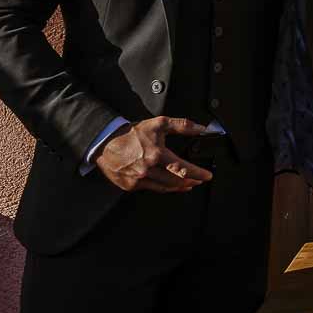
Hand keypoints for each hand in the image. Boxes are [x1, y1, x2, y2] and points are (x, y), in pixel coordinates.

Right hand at [93, 116, 214, 192]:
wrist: (105, 142)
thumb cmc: (131, 133)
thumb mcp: (158, 124)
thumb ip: (182, 125)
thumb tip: (201, 128)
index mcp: (156, 155)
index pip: (183, 168)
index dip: (198, 173)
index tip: (207, 176)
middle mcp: (148, 170)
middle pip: (175, 181)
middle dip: (191, 182)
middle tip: (199, 180)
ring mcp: (138, 179)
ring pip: (164, 188)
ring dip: (179, 187)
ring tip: (188, 185)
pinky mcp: (130, 185)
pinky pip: (151, 189)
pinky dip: (162, 187)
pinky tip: (168, 185)